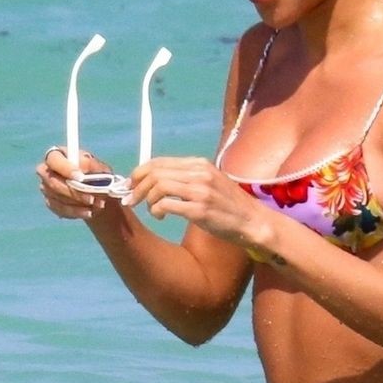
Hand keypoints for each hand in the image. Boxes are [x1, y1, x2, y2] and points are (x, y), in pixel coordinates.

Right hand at [36, 147, 114, 221]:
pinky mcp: (50, 203)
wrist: (97, 192)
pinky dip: (76, 211)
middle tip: (92, 198)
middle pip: (52, 182)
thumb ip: (92, 165)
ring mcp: (46, 188)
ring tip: (97, 204)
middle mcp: (46, 171)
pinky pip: (60, 209)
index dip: (65, 168)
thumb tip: (83, 168)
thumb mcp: (99, 167)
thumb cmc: (96, 174)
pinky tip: (88, 212)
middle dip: (73, 192)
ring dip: (78, 203)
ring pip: (57, 197)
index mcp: (57, 155)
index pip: (53, 159)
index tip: (81, 177)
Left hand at [124, 156, 273, 251]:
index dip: (139, 173)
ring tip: (151, 210)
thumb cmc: (228, 205)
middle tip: (130, 200)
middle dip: (136, 187)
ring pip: (158, 186)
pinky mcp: (200, 210)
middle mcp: (199, 173)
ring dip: (146, 199)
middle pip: (155, 173)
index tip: (130, 185)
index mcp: (199, 164)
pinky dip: (157, 210)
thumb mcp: (209, 182)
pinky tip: (161, 217)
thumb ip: (186, 177)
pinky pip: (167, 205)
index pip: (159, 162)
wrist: (253, 221)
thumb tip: (154, 179)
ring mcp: (200, 191)